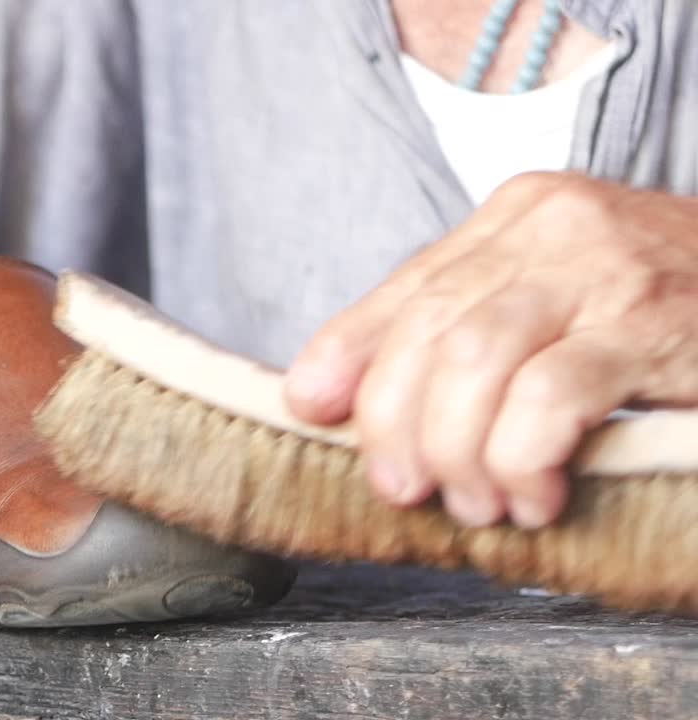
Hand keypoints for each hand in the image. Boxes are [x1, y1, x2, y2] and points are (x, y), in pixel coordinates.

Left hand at [284, 172, 697, 528]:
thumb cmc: (654, 307)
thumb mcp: (546, 296)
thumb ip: (448, 327)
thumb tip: (322, 391)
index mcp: (512, 218)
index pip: (404, 291)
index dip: (347, 357)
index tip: (312, 412)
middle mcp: (550, 229)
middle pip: (429, 333)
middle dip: (397, 426)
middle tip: (405, 488)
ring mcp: (604, 271)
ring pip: (475, 363)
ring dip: (458, 452)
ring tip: (476, 503)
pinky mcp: (651, 325)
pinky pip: (550, 396)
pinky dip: (521, 457)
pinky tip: (531, 496)